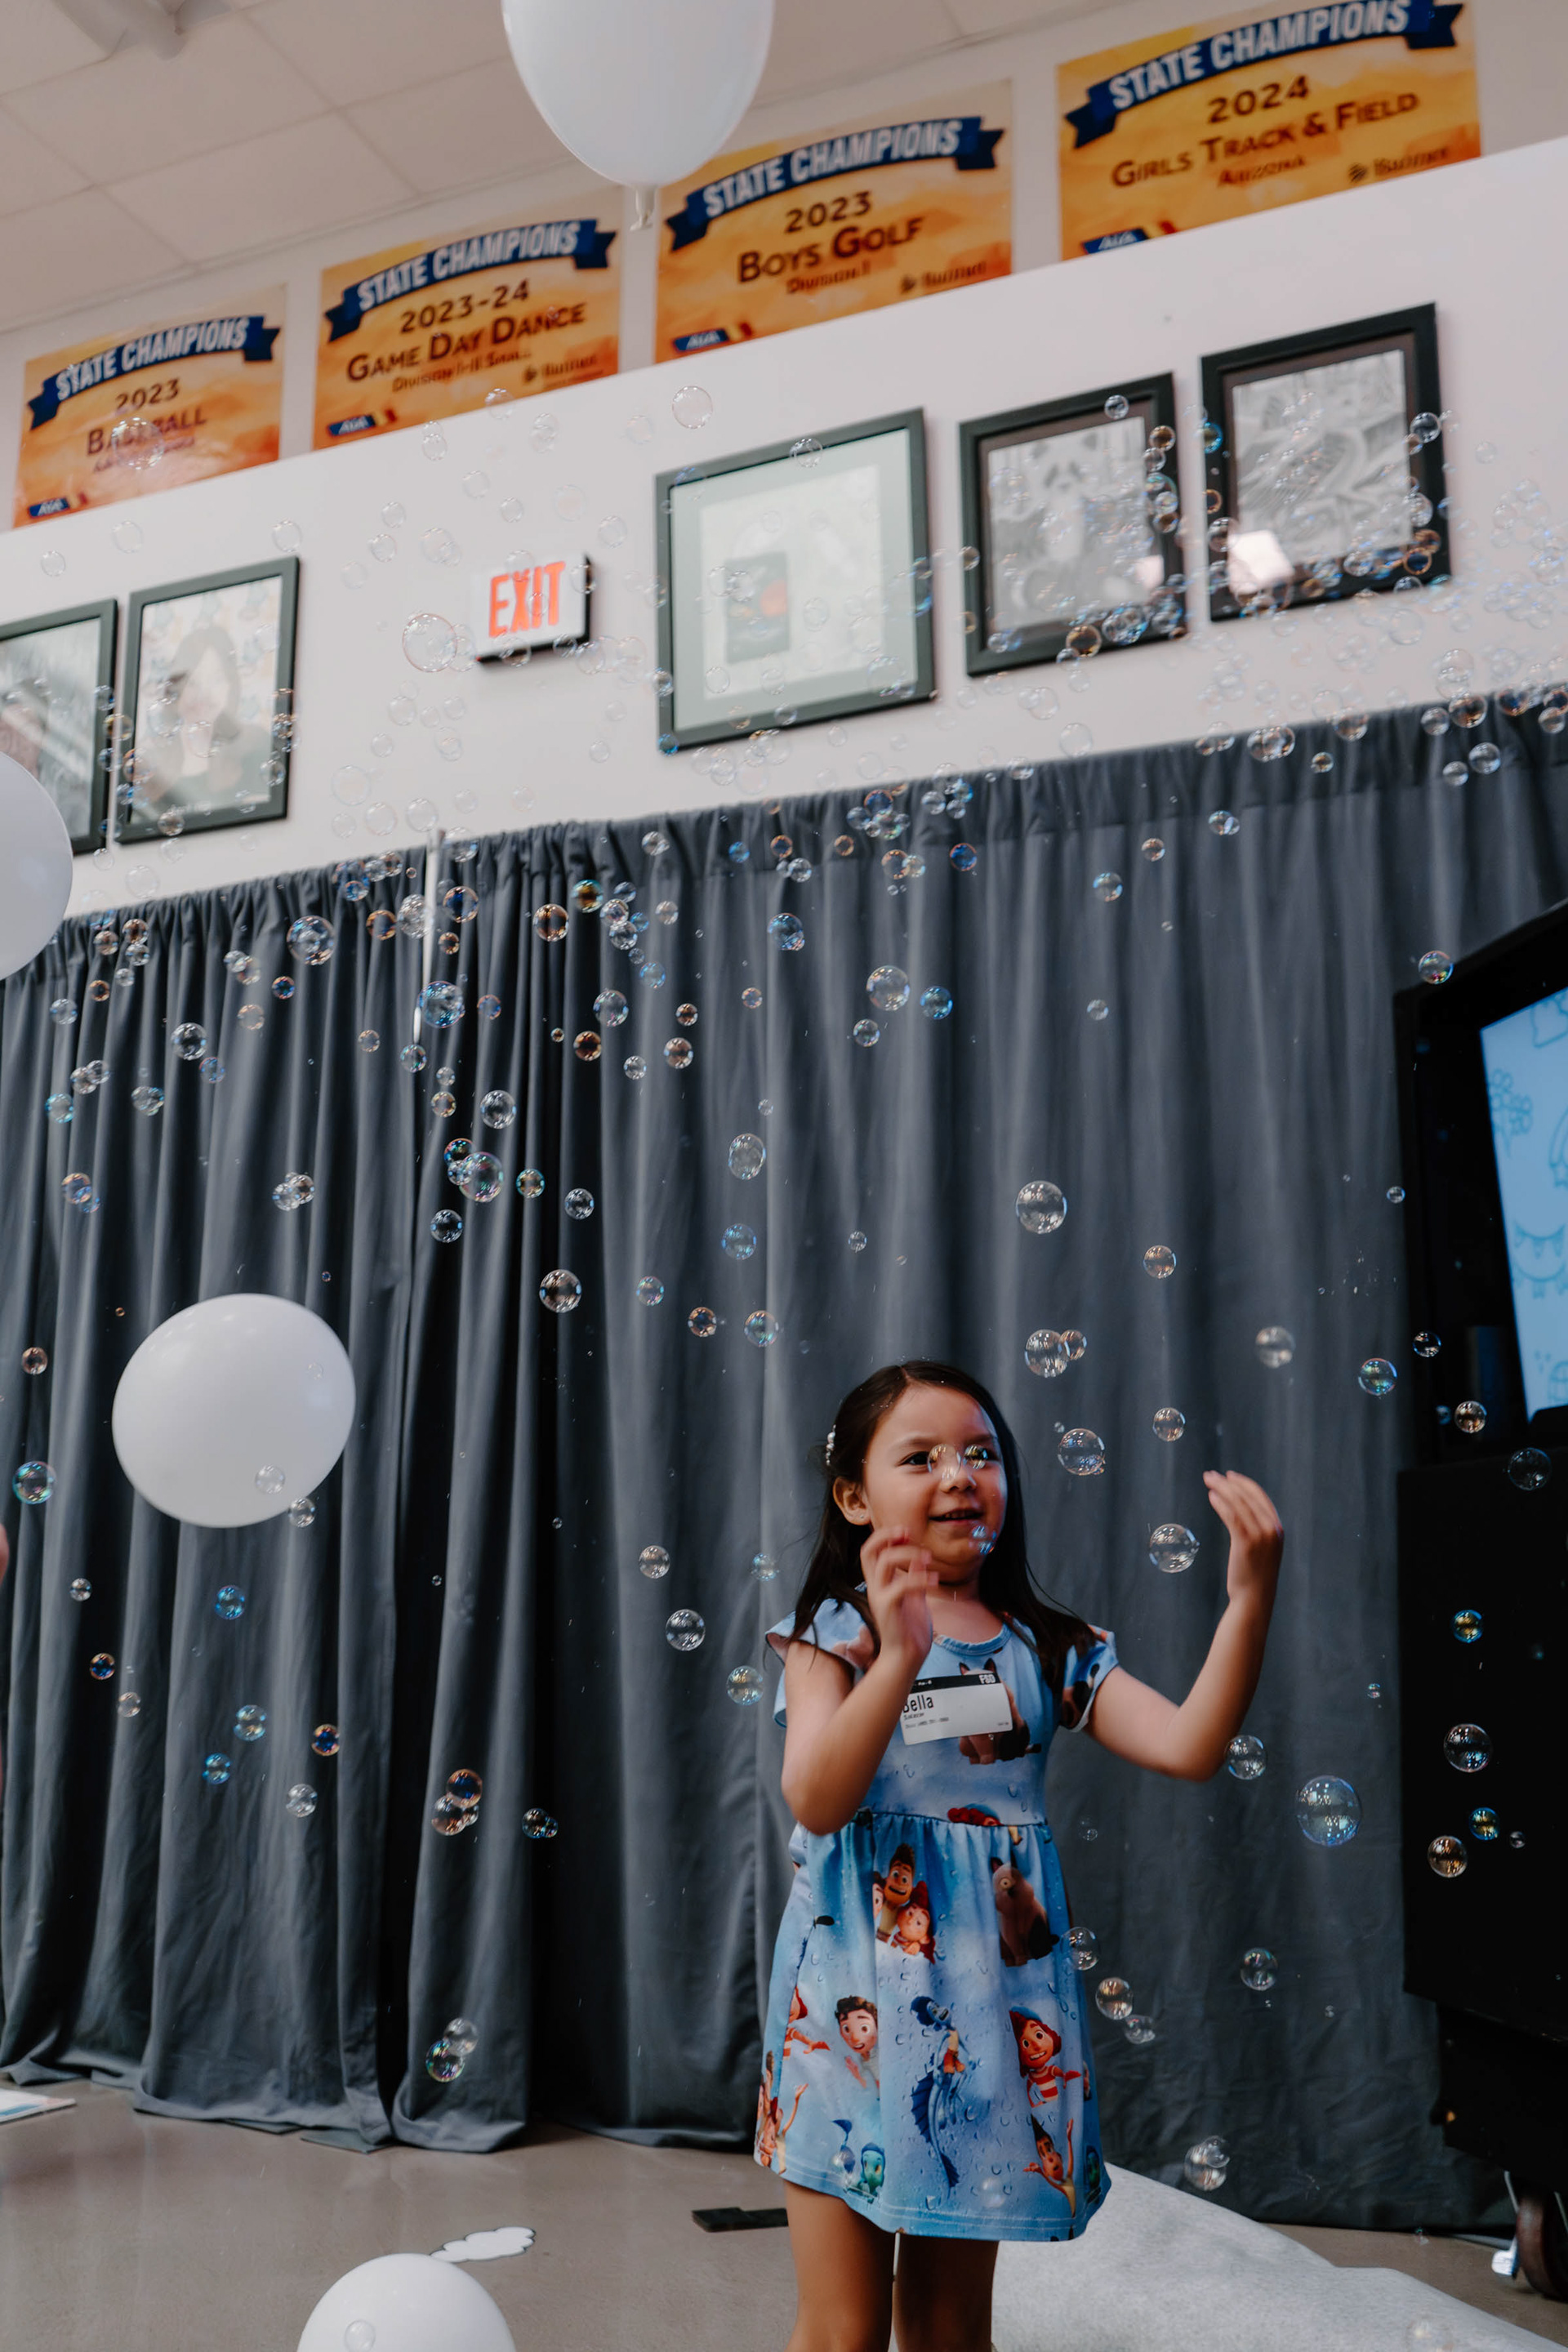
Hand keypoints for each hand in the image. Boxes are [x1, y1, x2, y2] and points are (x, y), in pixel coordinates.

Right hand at [861, 1523, 937, 1678]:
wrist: (907, 1658)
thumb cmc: (910, 1629)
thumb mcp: (915, 1596)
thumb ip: (914, 1577)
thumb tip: (920, 1557)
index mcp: (880, 1583)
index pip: (871, 1551)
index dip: (885, 1536)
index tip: (907, 1533)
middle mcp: (875, 1587)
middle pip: (868, 1551)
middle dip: (886, 1536)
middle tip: (908, 1533)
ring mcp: (879, 1597)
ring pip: (883, 1562)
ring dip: (908, 1554)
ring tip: (928, 1558)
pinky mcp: (887, 1609)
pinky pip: (900, 1586)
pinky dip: (919, 1579)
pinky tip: (935, 1581)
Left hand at [1203, 1471, 1282, 1611]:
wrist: (1255, 1598)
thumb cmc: (1254, 1575)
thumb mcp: (1262, 1549)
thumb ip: (1257, 1531)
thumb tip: (1240, 1514)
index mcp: (1277, 1528)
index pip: (1259, 1496)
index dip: (1243, 1483)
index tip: (1229, 1475)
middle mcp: (1272, 1529)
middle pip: (1247, 1496)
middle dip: (1228, 1482)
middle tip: (1210, 1475)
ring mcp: (1261, 1536)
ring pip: (1239, 1503)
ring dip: (1221, 1488)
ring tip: (1207, 1481)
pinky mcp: (1246, 1543)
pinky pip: (1232, 1516)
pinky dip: (1221, 1503)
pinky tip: (1211, 1497)